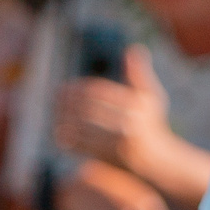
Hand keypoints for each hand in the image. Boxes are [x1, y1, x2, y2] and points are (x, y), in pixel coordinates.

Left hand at [55, 48, 177, 180]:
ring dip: (63, 119)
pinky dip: (67, 138)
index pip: (97, 91)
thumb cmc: (150, 124)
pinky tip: (60, 131)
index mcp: (137, 104)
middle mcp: (130, 122)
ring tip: (54, 113)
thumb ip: (139, 74)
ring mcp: (120, 141)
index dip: (77, 88)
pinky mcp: (110, 157)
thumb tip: (133, 48)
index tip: (64, 87)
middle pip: (87, 108)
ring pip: (80, 127)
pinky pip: (80, 145)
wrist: (156, 161)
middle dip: (66, 103)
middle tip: (54, 98)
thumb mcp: (151, 97)